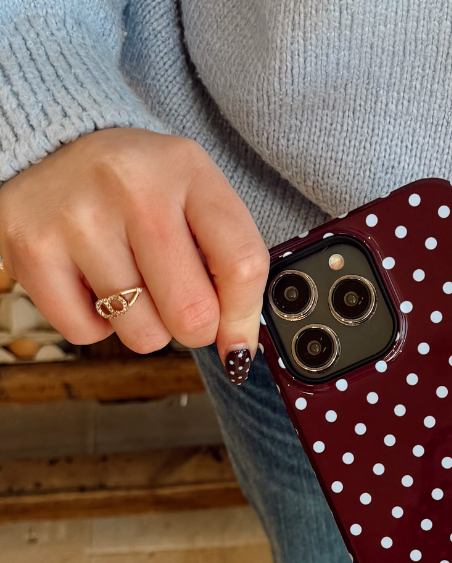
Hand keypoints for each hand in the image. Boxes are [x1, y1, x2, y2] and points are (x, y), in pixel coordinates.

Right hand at [0, 128, 268, 380]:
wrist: (49, 147)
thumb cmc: (139, 188)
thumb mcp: (195, 199)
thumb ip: (229, 265)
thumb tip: (237, 349)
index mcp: (187, 170)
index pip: (242, 265)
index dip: (244, 318)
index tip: (237, 340)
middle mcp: (131, 187)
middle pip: (192, 312)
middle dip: (194, 329)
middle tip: (177, 303)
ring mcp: (78, 217)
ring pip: (142, 333)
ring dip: (144, 326)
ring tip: (129, 281)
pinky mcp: (31, 248)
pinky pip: (86, 333)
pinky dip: (95, 325)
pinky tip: (91, 283)